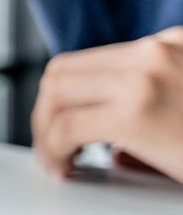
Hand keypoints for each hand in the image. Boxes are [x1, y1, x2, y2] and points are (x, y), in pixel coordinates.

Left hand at [33, 29, 182, 180]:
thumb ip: (152, 110)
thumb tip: (113, 151)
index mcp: (172, 45)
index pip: (94, 61)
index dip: (67, 97)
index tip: (63, 125)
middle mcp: (157, 53)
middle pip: (62, 71)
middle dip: (45, 112)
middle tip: (51, 145)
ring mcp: (144, 79)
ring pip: (55, 93)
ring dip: (44, 131)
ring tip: (57, 160)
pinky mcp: (136, 115)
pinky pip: (65, 129)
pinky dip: (53, 152)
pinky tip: (66, 169)